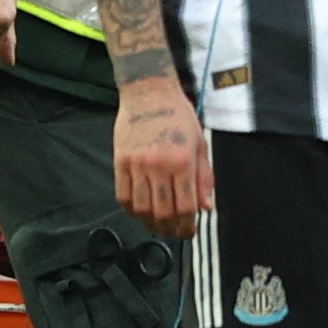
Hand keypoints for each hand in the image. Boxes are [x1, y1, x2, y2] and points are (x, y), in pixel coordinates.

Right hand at [111, 73, 210, 237]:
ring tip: (158, 226)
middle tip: (175, 234)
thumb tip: (206, 207)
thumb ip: (204, 178)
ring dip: (150, 224)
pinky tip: (140, 213)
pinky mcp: (120, 162)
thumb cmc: (178, 116)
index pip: (186, 206)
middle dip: (171, 230)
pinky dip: (131, 210)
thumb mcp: (200, 144)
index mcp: (182, 161)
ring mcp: (136, 165)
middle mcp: (158, 166)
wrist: (148, 92)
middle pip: (163, 212)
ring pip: (141, 209)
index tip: (189, 232)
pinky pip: (123, 196)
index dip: (188, 226)